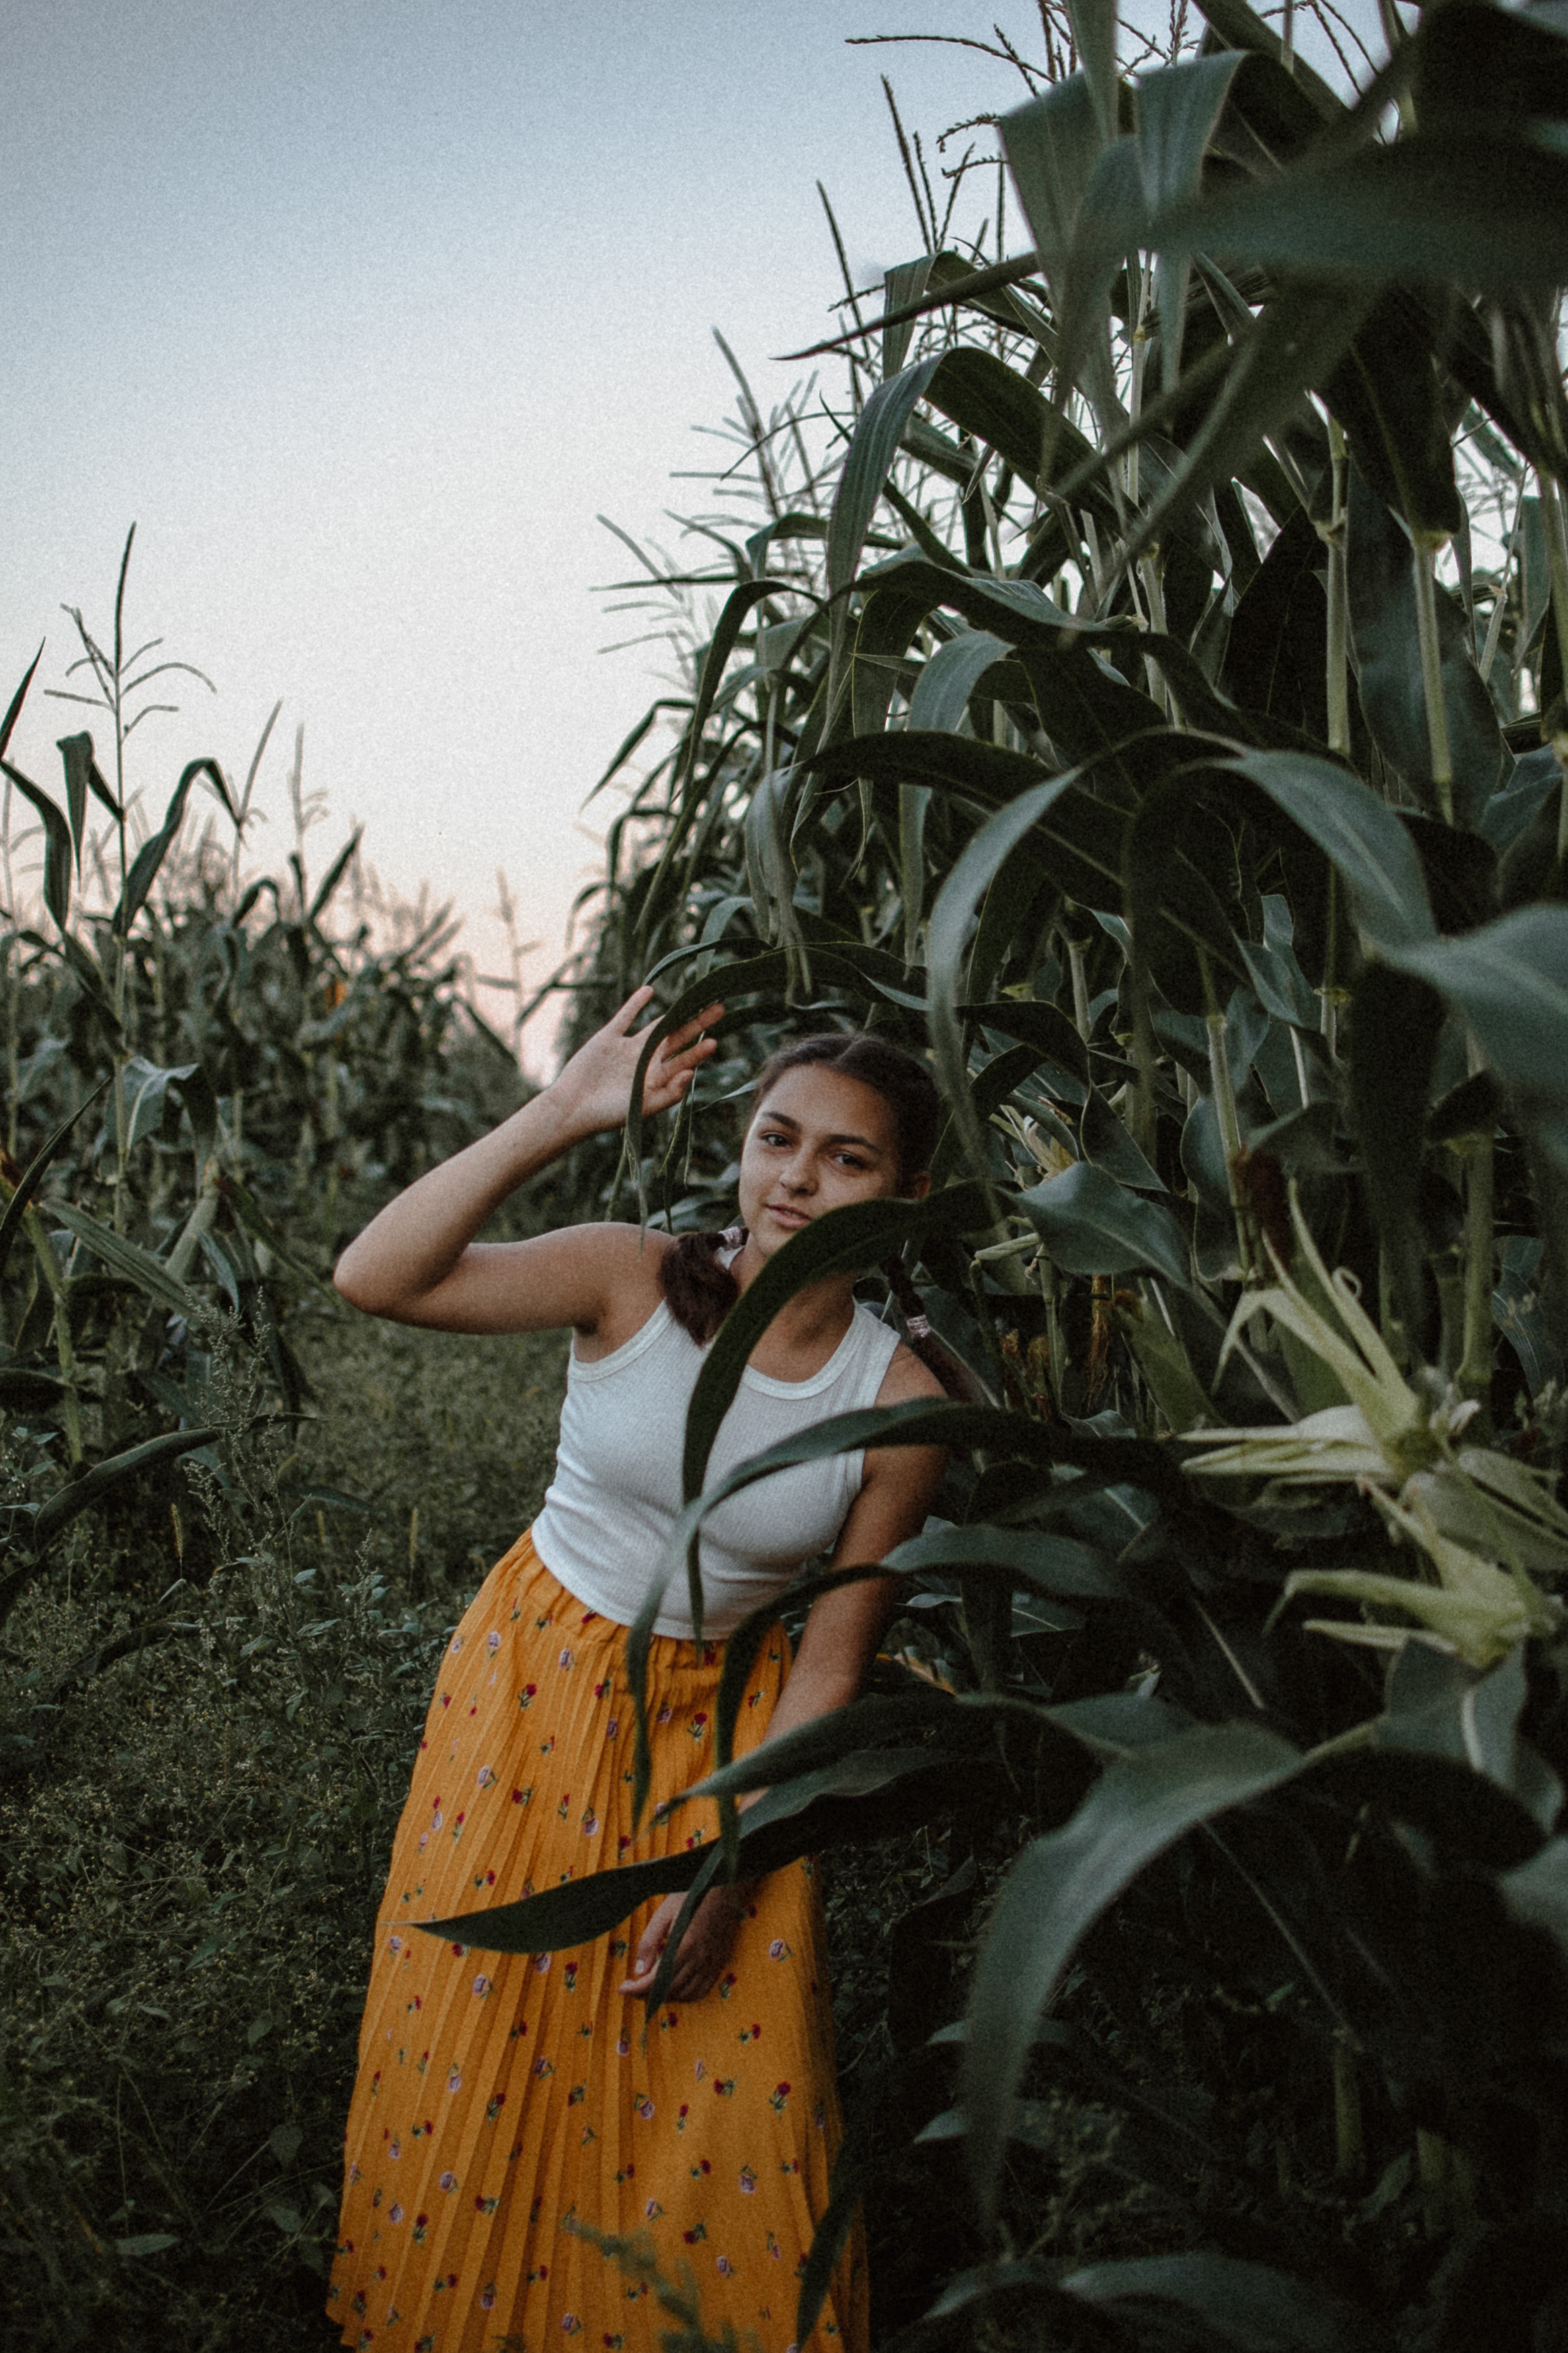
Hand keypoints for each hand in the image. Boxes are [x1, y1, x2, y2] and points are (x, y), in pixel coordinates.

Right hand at [549, 986, 723, 1136]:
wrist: (572, 1108)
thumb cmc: (608, 1115)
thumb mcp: (642, 1108)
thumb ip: (668, 1094)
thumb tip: (691, 1075)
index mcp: (655, 1080)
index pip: (682, 1061)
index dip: (697, 1051)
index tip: (715, 1041)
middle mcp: (645, 1062)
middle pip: (676, 1040)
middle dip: (697, 1025)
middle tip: (719, 1010)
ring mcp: (627, 1049)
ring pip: (656, 1027)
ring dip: (674, 1015)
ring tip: (693, 999)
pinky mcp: (608, 1038)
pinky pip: (625, 1017)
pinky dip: (635, 1004)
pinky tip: (649, 991)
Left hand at [618, 1885, 748, 2002]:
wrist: (724, 1887)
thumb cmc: (692, 1896)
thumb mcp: (664, 1914)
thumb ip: (650, 1943)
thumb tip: (639, 1971)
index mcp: (685, 1947)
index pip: (656, 1981)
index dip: (637, 1989)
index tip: (623, 1989)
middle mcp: (700, 1960)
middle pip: (670, 1991)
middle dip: (648, 1994)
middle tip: (634, 1988)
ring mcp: (712, 1963)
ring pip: (687, 1995)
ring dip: (667, 1997)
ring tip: (652, 1988)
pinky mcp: (720, 1962)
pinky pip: (703, 1990)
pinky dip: (687, 1995)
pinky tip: (676, 1987)